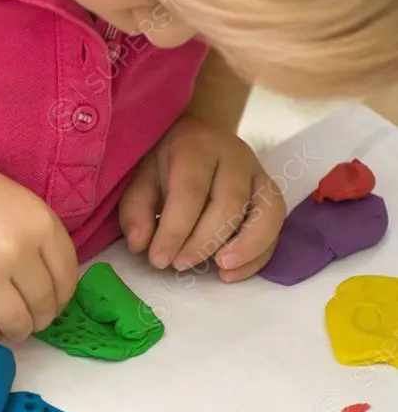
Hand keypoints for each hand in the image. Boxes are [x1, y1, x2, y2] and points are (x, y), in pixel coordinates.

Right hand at [0, 147, 78, 342]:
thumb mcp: (19, 204)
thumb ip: (41, 242)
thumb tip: (55, 292)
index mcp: (39, 224)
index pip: (67, 279)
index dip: (62, 298)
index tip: (52, 303)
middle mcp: (16, 250)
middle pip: (44, 306)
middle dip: (39, 319)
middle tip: (29, 319)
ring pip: (16, 325)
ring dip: (15, 332)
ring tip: (8, 326)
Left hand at [118, 118, 285, 281]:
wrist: (201, 137)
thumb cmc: (169, 163)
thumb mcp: (142, 178)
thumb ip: (136, 209)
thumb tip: (140, 244)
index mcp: (197, 147)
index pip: (190, 191)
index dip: (175, 230)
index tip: (158, 259)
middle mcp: (235, 157)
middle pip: (230, 202)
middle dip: (204, 241)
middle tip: (179, 265)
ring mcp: (260, 174)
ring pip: (268, 212)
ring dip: (247, 247)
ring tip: (220, 269)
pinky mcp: (271, 194)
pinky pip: (276, 228)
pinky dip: (259, 255)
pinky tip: (231, 273)